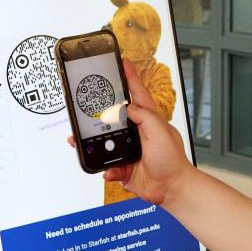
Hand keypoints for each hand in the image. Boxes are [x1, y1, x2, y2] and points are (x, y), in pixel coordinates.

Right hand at [68, 58, 193, 204]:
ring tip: (79, 140)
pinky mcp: (122, 166)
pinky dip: (106, 169)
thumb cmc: (172, 161)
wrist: (170, 189)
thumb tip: (127, 108)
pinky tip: (109, 171)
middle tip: (85, 105)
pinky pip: (107, 166)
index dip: (129, 76)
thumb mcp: (160, 132)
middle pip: (113, 116)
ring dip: (91, 142)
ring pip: (103, 141)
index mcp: (147, 119)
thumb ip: (144, 117)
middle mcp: (136, 131)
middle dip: (98, 111)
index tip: (122, 61)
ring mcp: (128, 149)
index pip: (136, 92)